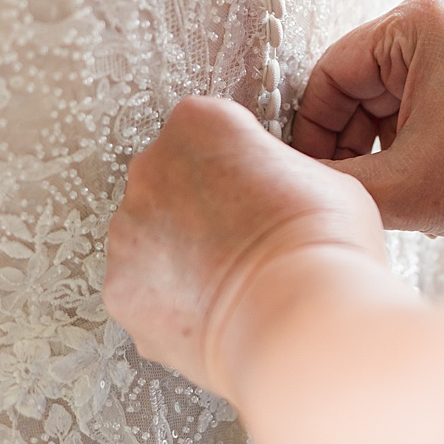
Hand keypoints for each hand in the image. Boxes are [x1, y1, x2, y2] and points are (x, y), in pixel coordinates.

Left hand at [103, 97, 388, 396]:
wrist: (298, 321)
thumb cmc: (321, 246)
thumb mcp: (324, 178)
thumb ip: (279, 173)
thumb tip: (276, 194)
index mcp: (200, 123)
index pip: (208, 129)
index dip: (238, 166)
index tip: (258, 190)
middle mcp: (150, 167)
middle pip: (170, 182)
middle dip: (200, 210)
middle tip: (244, 243)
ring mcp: (128, 230)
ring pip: (150, 239)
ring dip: (179, 257)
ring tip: (230, 286)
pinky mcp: (119, 287)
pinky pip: (141, 291)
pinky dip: (168, 304)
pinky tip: (210, 315)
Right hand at [292, 0, 443, 237]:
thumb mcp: (401, 187)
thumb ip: (332, 183)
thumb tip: (286, 183)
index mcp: (417, 18)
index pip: (329, 76)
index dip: (311, 133)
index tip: (309, 178)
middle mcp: (439, 12)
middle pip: (356, 85)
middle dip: (348, 142)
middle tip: (347, 192)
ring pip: (383, 96)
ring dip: (376, 145)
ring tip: (387, 193)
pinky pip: (415, 98)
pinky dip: (405, 139)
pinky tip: (414, 180)